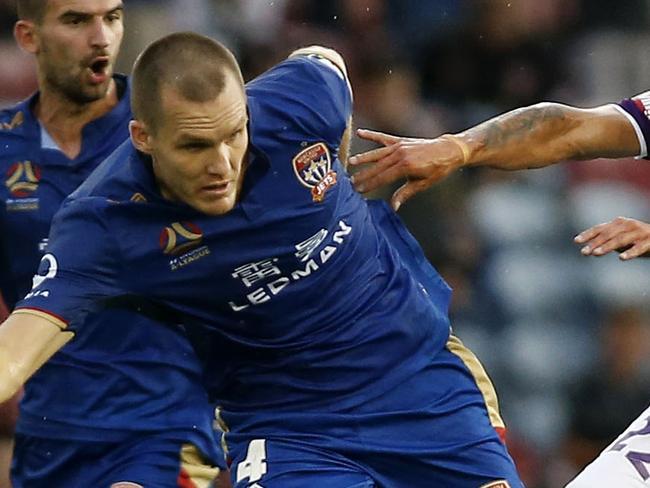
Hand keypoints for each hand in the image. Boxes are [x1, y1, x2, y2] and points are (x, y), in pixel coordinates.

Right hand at [349, 129, 465, 209]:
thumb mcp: (423, 183)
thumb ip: (405, 193)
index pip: (383, 177)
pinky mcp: (401, 140)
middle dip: (364, 174)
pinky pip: (383, 138)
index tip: (359, 190)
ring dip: (363, 158)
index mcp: (406, 166)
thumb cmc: (438, 169)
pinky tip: (359, 133)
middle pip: (378, 166)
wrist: (449, 150)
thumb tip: (393, 206)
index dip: (371, 184)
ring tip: (351, 162)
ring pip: (377, 153)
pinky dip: (371, 135)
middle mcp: (401, 154)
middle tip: (351, 182)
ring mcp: (400, 145)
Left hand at [574, 217, 649, 259]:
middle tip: (584, 252)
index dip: (588, 234)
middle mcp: (628, 225)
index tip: (576, 241)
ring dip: (607, 246)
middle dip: (595, 243)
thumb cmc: (637, 239)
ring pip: (620, 239)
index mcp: (618, 223)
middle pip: (608, 234)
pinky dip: (630, 252)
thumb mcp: (620, 239)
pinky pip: (639, 247)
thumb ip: (606, 241)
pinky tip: (621, 258)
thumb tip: (588, 249)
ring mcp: (639, 232)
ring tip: (596, 254)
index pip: (600, 228)